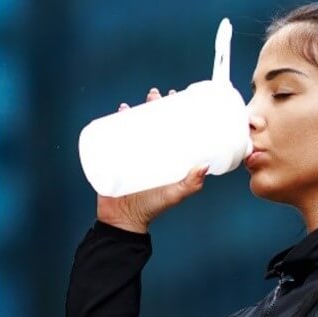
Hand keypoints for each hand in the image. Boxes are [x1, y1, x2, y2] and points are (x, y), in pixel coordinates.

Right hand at [95, 88, 205, 232]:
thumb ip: (190, 184)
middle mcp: (150, 151)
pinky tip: (119, 111)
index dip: (175, 110)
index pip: (172, 127)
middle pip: (153, 121)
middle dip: (153, 104)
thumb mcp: (174, 194)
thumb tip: (204, 165)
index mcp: (166, 155)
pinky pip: (114, 135)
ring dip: (134, 109)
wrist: (123, 221)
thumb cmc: (152, 208)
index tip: (178, 96)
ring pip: (134, 125)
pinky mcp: (114, 157)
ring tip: (135, 103)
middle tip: (155, 95)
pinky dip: (114, 121)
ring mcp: (132, 153)